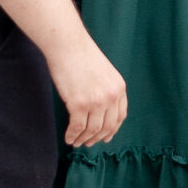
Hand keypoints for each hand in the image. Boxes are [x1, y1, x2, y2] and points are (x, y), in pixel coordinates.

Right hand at [50, 31, 127, 147]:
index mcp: (119, 87)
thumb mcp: (103, 72)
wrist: (67, 43)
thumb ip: (105, 89)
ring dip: (83, 139)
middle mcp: (111, 96)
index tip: (105, 137)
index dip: (112, 130)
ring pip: (92, 130)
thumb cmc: (80, 54)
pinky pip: (77, 127)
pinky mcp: (79, 104)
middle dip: (97, 138)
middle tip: (88, 143)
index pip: (120, 116)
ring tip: (76, 142)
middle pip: (107, 126)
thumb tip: (99, 110)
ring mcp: (96, 101)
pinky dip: (72, 135)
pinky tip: (68, 138)